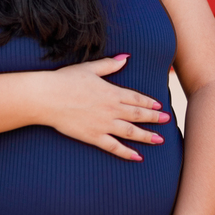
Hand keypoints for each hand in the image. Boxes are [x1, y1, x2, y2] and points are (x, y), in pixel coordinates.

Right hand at [45, 55, 170, 160]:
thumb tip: (126, 57)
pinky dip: (127, 153)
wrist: (47, 97)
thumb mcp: (89, 68)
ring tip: (159, 140)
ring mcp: (104, 124)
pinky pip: (114, 147)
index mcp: (111, 92)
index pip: (136, 98)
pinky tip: (138, 157)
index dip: (149, 102)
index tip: (159, 105)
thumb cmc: (65, 80)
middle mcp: (111, 109)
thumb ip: (110, 64)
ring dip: (147, 136)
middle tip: (167, 121)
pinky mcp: (93, 136)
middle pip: (138, 115)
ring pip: (131, 132)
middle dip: (154, 118)